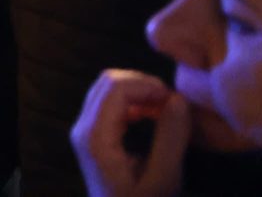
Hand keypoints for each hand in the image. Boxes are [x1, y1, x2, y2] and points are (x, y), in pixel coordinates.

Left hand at [72, 69, 189, 196]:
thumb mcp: (163, 179)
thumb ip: (170, 139)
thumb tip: (179, 100)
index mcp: (95, 137)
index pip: (115, 87)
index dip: (147, 86)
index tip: (177, 101)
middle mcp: (83, 128)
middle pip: (108, 82)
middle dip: (143, 85)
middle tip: (174, 104)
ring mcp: (85, 131)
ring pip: (108, 90)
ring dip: (139, 93)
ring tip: (168, 111)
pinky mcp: (92, 136)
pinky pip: (109, 104)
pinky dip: (133, 103)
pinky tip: (154, 117)